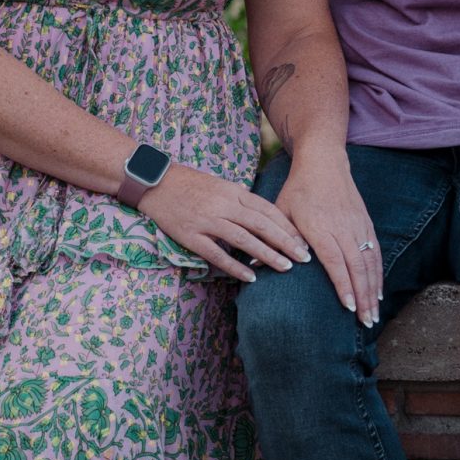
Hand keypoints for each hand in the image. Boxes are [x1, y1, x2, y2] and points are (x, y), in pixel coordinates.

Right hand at [140, 162, 310, 284]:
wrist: (155, 181)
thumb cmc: (191, 185)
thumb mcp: (221, 186)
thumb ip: (242, 202)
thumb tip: (265, 220)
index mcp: (233, 192)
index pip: (267, 210)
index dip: (288, 226)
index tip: (304, 241)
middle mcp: (223, 205)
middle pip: (261, 224)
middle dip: (286, 242)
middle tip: (305, 258)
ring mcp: (206, 220)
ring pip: (243, 239)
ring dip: (266, 255)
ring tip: (285, 268)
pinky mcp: (190, 235)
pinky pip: (216, 254)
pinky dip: (234, 266)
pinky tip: (250, 278)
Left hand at [275, 147, 381, 324]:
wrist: (324, 163)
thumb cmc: (298, 189)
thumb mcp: (280, 211)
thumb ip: (274, 239)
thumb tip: (255, 266)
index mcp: (321, 228)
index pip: (336, 261)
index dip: (344, 285)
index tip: (349, 307)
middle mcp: (343, 229)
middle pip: (358, 268)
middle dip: (364, 297)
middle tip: (366, 323)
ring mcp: (357, 226)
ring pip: (370, 263)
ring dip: (373, 290)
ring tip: (374, 314)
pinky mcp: (366, 224)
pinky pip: (376, 253)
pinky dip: (378, 274)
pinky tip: (377, 291)